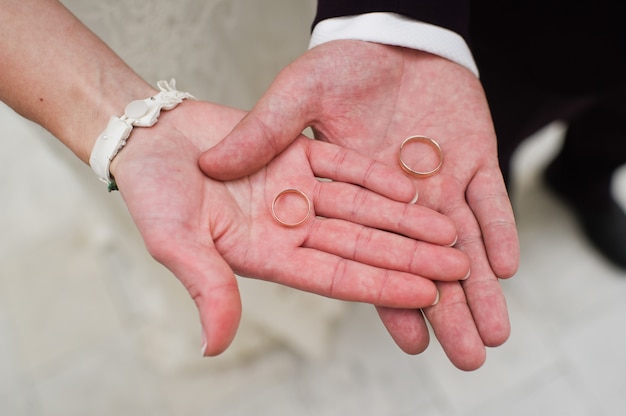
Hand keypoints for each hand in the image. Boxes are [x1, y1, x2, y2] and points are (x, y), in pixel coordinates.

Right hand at [111, 99, 469, 355]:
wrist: (148, 138)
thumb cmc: (152, 192)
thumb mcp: (176, 241)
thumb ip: (206, 287)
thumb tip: (214, 348)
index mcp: (267, 255)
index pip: (334, 276)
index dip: (379, 285)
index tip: (425, 295)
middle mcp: (290, 227)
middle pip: (360, 246)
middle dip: (409, 257)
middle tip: (458, 269)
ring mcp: (297, 191)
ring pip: (362, 208)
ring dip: (404, 220)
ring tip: (451, 231)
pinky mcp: (298, 155)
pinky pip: (345, 166)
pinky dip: (377, 176)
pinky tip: (412, 188)